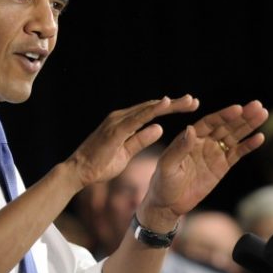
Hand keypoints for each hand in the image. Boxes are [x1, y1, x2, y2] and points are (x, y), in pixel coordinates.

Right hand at [67, 96, 200, 187]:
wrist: (78, 172)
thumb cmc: (100, 164)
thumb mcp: (127, 153)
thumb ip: (142, 140)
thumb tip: (159, 128)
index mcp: (125, 123)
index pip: (152, 113)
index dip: (171, 109)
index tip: (190, 108)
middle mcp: (122, 117)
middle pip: (153, 107)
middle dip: (175, 104)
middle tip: (194, 101)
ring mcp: (118, 121)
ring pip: (148, 109)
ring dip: (169, 104)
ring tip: (188, 101)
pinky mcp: (115, 130)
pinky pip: (137, 118)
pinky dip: (152, 110)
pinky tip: (166, 104)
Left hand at [139, 101, 268, 229]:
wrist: (169, 204)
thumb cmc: (163, 183)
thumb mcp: (167, 165)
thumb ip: (180, 148)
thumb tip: (190, 129)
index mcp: (190, 137)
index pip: (210, 122)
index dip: (224, 115)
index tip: (238, 108)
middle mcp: (204, 141)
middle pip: (226, 125)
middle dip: (242, 116)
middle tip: (258, 105)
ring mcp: (215, 153)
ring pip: (235, 136)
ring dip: (249, 125)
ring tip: (263, 113)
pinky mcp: (222, 166)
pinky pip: (237, 153)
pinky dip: (248, 145)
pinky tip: (259, 137)